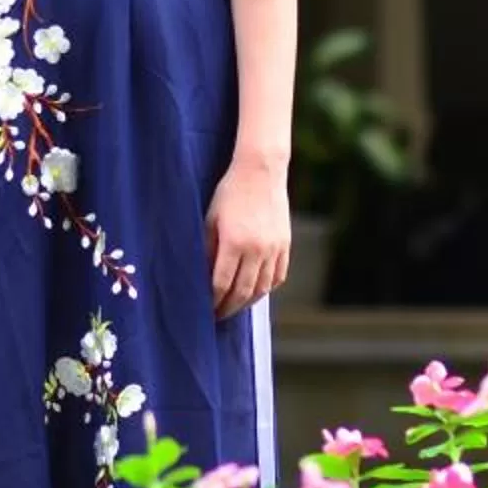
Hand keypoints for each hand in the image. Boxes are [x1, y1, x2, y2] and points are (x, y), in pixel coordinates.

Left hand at [207, 152, 290, 318]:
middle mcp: (257, 250)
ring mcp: (274, 249)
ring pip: (262, 289)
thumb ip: (207, 250)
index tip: (205, 309)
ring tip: (234, 306)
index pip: (221, 284)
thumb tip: (202, 277)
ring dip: (247, 302)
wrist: (260, 172)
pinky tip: (255, 292)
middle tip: (217, 316)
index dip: (212, 301)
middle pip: (242, 292)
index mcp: (234, 243)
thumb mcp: (210, 220)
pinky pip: (278, 277)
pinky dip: (266, 289)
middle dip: (228, 308)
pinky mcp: (285, 245)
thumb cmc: (229, 193)